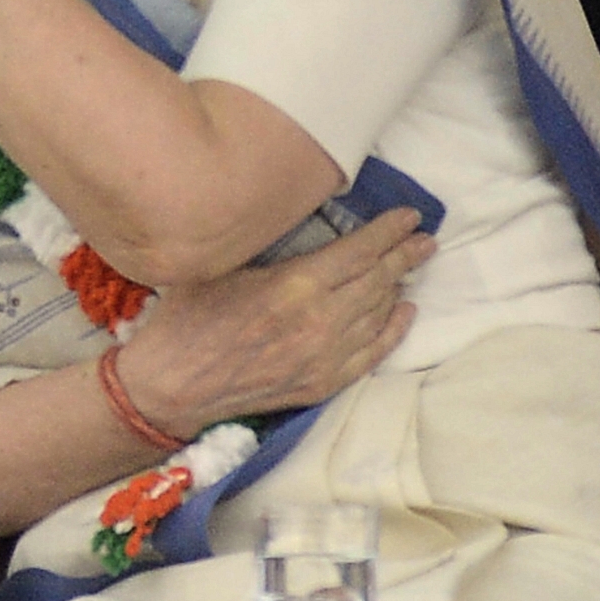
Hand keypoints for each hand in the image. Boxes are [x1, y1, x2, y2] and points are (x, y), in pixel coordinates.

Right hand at [114, 208, 434, 439]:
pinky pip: (372, 354)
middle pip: (377, 282)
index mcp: (294, 285)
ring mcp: (325, 358)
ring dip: (400, 287)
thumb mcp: (222, 264)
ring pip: (377, 315)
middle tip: (425, 239)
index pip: (358, 252)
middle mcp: (319, 322)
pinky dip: (392, 330)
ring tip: (415, 266)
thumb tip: (291, 217)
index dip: (388, 232)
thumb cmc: (188, 315)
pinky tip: (404, 312)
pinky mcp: (321, 384)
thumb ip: (265, 245)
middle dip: (404, 256)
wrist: (173, 383)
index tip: (409, 217)